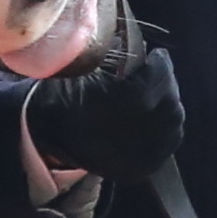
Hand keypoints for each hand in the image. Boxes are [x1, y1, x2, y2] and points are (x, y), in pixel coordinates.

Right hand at [26, 45, 184, 180]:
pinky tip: (154, 116)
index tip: (156, 55)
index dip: (160, 65)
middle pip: (169, 104)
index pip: (156, 82)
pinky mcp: (143, 167)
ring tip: (156, 92)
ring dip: (168, 104)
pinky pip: (169, 143)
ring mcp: (140, 157)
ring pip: (173, 124)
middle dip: (166, 84)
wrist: (42, 136)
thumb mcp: (82, 70)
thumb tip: (142, 50)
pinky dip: (167, 126)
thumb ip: (117, 60)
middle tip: (158, 71)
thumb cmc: (58, 97)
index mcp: (118, 107)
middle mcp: (133, 135)